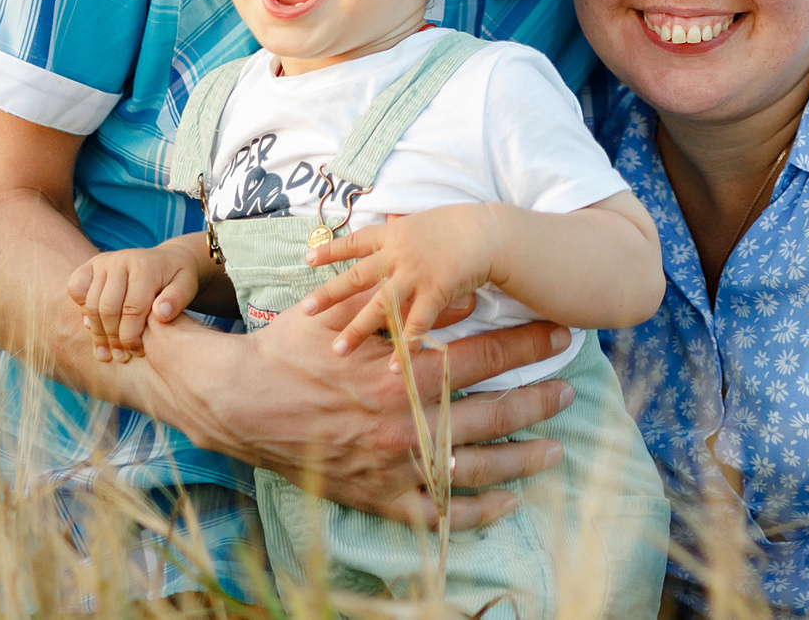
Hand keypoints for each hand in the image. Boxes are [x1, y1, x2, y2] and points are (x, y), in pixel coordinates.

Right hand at [65, 240, 204, 363]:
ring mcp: (104, 261)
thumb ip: (176, 300)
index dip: (131, 336)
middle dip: (113, 338)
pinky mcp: (91, 264)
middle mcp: (121, 260)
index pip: (132, 309)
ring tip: (106, 352)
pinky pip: (75, 288)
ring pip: (91, 304)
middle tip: (121, 357)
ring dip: (97, 332)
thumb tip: (160, 314)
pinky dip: (82, 308)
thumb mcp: (186, 287)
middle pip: (107, 309)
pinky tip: (93, 326)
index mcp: (145, 266)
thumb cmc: (177, 279)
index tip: (137, 352)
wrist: (167, 260)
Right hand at [143, 296, 574, 528]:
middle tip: (569, 391)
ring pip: (474, 468)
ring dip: (521, 457)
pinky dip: (476, 512)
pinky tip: (507, 502)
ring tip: (554, 450)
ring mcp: (393, 467)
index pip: (482, 358)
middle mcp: (404, 426)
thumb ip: (409, 306)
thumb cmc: (291, 352)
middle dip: (536, 401)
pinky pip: (439, 514)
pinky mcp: (379, 498)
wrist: (240, 404)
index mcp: (399, 374)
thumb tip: (468, 293)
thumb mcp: (346, 316)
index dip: (526, 346)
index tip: (560, 337)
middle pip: (490, 414)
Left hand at [301, 205, 500, 363]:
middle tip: (305, 310)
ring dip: (358, 329)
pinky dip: (404, 346)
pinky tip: (392, 366)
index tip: (307, 259)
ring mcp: (415, 274)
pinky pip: (416, 324)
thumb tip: (390, 221)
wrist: (491, 232)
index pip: (356, 242)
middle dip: (330, 294)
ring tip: (338, 349)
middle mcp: (398, 254)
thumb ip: (403, 228)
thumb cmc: (461, 225)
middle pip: (357, 278)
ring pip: (379, 306)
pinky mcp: (435, 292)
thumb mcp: (425, 221)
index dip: (331, 250)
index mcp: (394, 234)